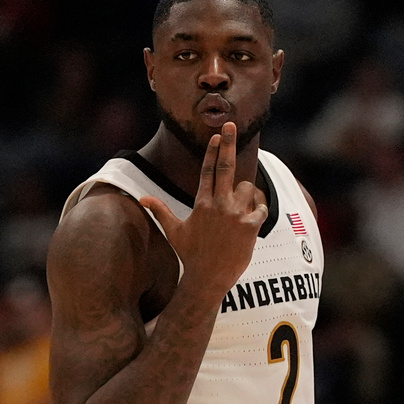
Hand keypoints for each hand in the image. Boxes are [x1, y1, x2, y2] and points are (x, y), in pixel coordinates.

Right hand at [140, 122, 266, 297]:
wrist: (208, 279)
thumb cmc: (190, 255)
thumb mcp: (174, 231)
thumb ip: (160, 211)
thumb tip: (142, 198)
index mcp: (201, 203)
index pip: (207, 170)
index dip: (213, 150)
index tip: (217, 134)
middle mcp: (218, 205)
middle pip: (226, 166)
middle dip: (228, 143)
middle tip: (231, 124)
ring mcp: (235, 215)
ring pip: (247, 187)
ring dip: (247, 193)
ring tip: (241, 208)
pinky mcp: (251, 227)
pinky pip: (261, 207)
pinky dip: (259, 209)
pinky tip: (253, 217)